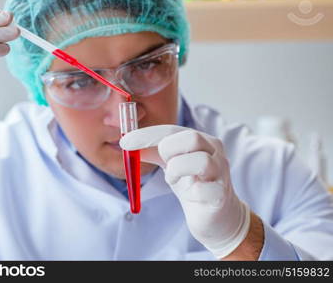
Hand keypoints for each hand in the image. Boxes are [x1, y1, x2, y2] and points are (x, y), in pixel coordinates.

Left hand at [120, 125, 250, 257]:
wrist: (218, 216)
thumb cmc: (194, 184)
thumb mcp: (170, 163)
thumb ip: (152, 152)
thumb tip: (127, 143)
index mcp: (201, 139)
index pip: (172, 129)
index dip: (146, 135)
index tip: (124, 142)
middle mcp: (215, 151)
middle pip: (192, 138)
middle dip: (168, 149)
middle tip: (163, 164)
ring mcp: (221, 173)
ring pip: (201, 161)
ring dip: (178, 170)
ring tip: (174, 179)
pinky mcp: (221, 195)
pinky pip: (205, 190)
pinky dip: (191, 192)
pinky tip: (190, 195)